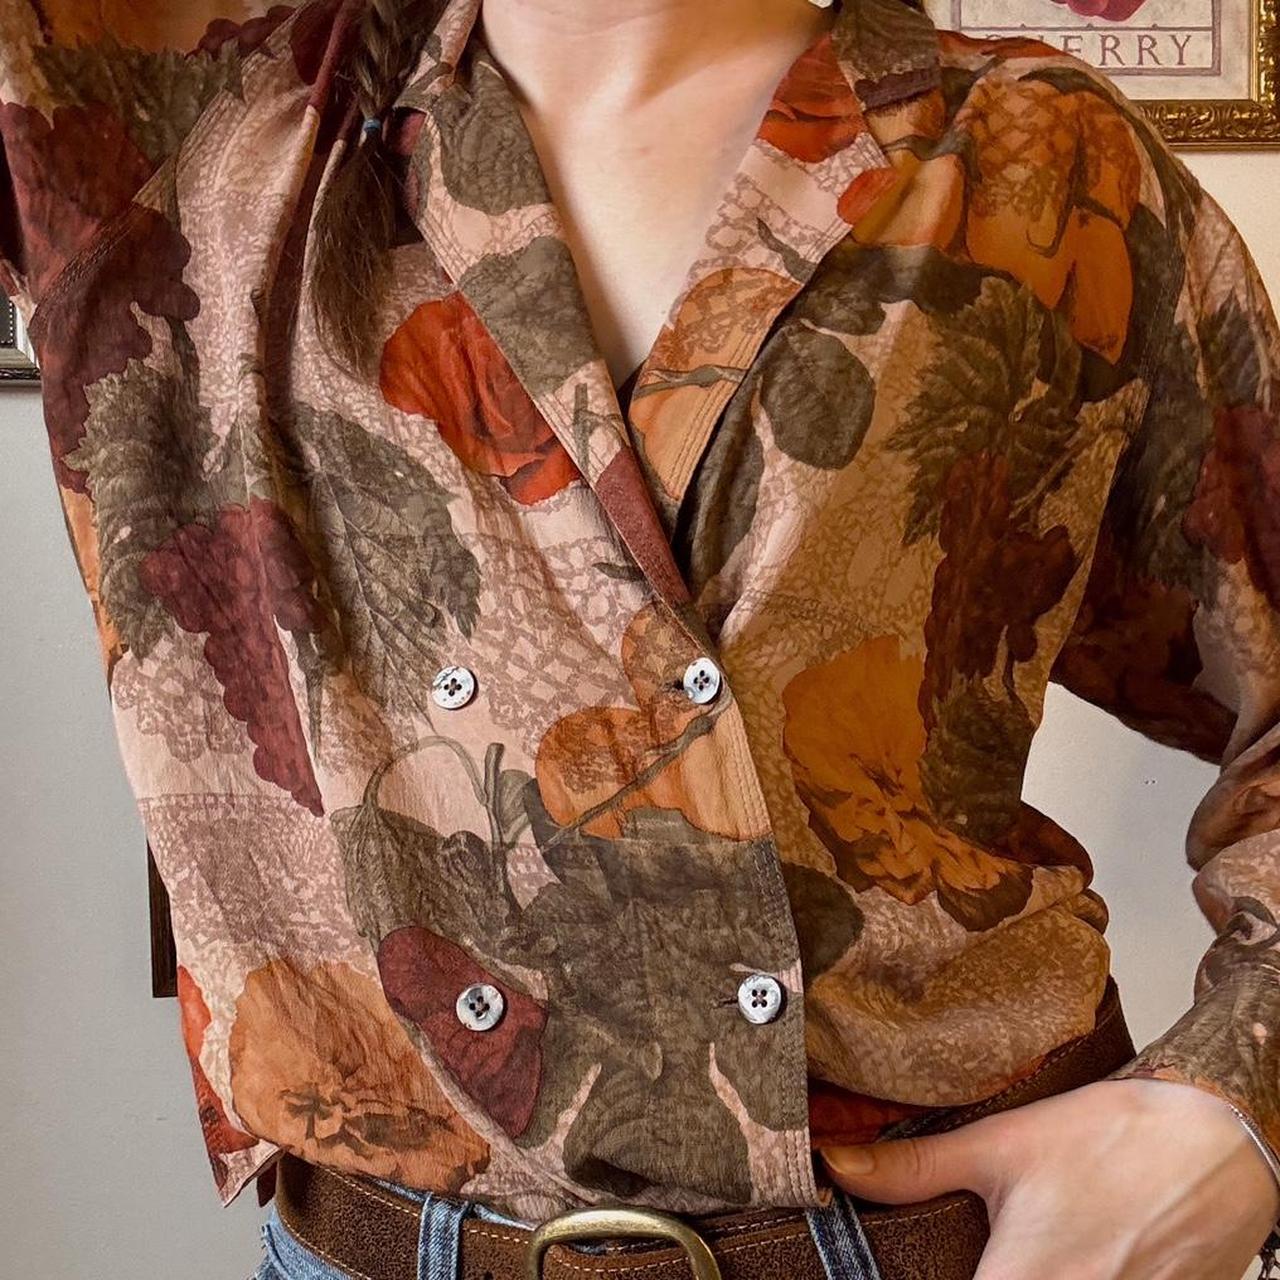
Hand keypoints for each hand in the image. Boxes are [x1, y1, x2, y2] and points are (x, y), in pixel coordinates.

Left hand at [820, 1077, 1279, 1278]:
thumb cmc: (1110, 1140)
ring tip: (1012, 1249)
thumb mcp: (1000, 1145)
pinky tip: (1062, 1257)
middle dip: (969, 1278)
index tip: (911, 1270)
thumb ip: (913, 1168)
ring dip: (1018, 1278)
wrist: (1215, 1143)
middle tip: (967, 1251)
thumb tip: (836, 1164)